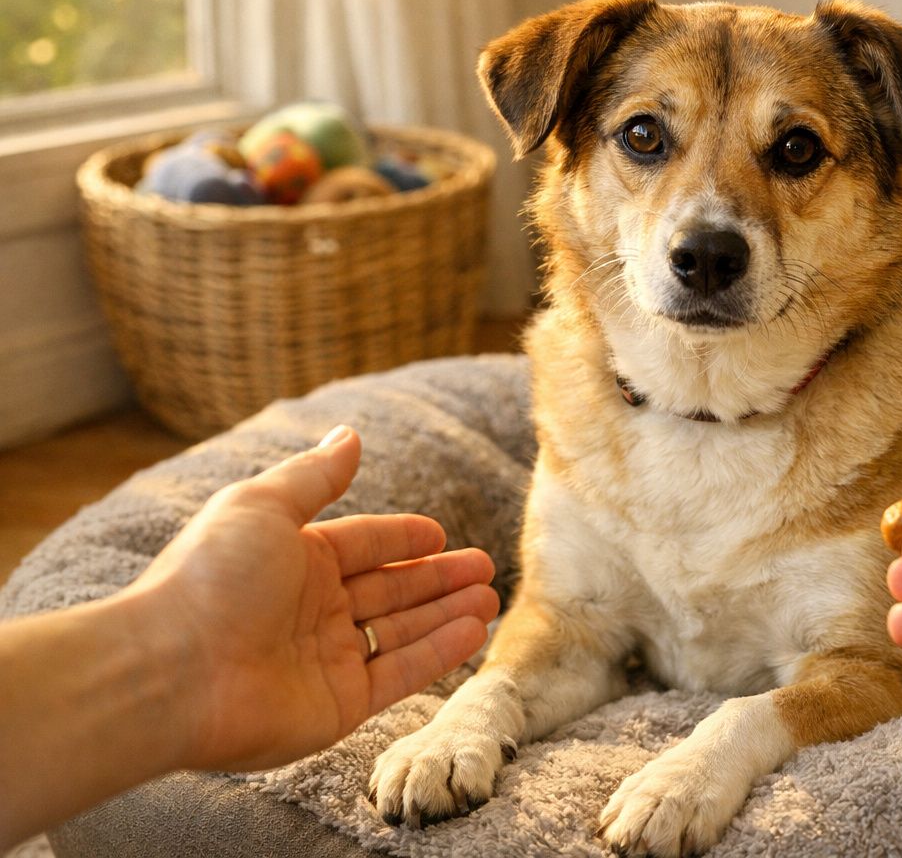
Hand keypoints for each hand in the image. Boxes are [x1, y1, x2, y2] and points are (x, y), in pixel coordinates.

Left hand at [126, 425, 499, 771]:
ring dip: (448, 614)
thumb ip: (315, 476)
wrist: (171, 670)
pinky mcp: (338, 705)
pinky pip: (399, 675)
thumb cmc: (212, 578)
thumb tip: (350, 434)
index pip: (364, 544)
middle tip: (485, 567)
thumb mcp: (263, 505)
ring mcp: (327, 659)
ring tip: (491, 599)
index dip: (403, 538)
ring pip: (402, 631)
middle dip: (439, 577)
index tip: (441, 534)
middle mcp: (312, 609)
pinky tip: (473, 631)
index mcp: (294, 560)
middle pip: (390, 588)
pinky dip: (439, 653)